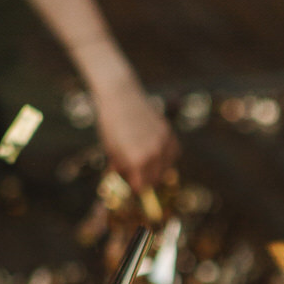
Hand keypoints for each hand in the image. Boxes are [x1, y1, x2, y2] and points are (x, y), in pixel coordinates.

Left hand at [83, 50, 179, 192]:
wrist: (120, 95)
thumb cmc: (110, 122)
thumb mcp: (111, 149)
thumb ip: (121, 166)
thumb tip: (126, 178)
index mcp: (137, 161)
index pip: (142, 187)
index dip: (136, 188)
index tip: (132, 187)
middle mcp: (154, 155)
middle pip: (156, 180)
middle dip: (147, 180)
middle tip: (137, 176)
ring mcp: (164, 143)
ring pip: (167, 167)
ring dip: (158, 169)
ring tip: (146, 162)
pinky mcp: (169, 133)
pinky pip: (173, 153)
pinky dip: (167, 156)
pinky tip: (156, 152)